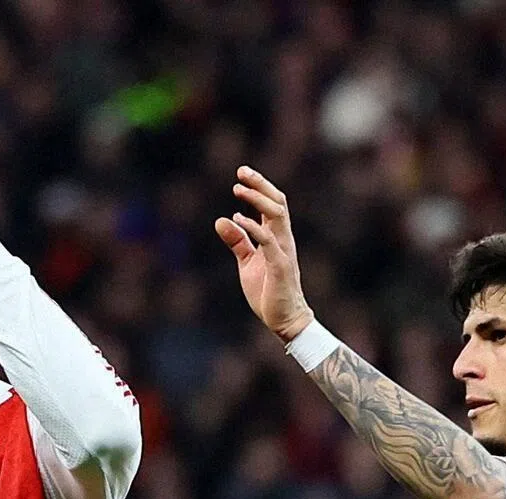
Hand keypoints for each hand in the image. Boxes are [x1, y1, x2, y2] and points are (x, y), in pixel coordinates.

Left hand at [215, 166, 312, 342]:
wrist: (284, 319)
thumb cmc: (268, 290)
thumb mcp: (247, 262)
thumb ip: (238, 242)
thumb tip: (222, 220)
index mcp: (277, 237)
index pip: (272, 204)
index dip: (259, 187)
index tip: (241, 175)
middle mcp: (283, 239)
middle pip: (277, 202)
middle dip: (260, 185)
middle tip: (241, 172)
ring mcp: (283, 251)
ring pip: (277, 216)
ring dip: (258, 200)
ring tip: (238, 190)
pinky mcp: (280, 266)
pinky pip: (269, 241)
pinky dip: (254, 227)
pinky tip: (239, 219)